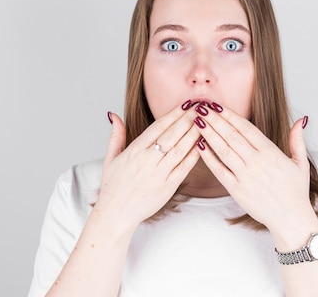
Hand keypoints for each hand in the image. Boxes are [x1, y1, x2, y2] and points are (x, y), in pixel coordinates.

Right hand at [95, 103, 200, 228]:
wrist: (116, 213)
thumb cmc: (113, 185)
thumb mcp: (110, 157)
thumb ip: (116, 135)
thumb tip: (113, 114)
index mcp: (135, 150)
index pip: (158, 126)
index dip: (174, 113)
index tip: (187, 103)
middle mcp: (147, 160)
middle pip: (172, 134)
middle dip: (188, 119)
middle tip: (202, 107)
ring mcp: (159, 173)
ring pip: (180, 149)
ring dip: (194, 133)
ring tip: (207, 121)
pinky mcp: (168, 186)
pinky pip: (184, 167)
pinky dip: (194, 155)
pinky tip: (203, 144)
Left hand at [195, 103, 317, 237]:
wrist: (291, 219)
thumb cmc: (296, 192)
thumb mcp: (301, 163)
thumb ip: (297, 140)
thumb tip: (301, 120)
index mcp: (271, 152)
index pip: (245, 128)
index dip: (229, 115)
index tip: (216, 106)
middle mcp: (256, 162)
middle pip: (231, 135)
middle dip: (214, 120)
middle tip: (200, 107)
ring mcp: (245, 176)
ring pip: (223, 150)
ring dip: (209, 134)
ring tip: (196, 121)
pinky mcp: (236, 190)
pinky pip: (219, 171)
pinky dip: (208, 158)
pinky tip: (199, 146)